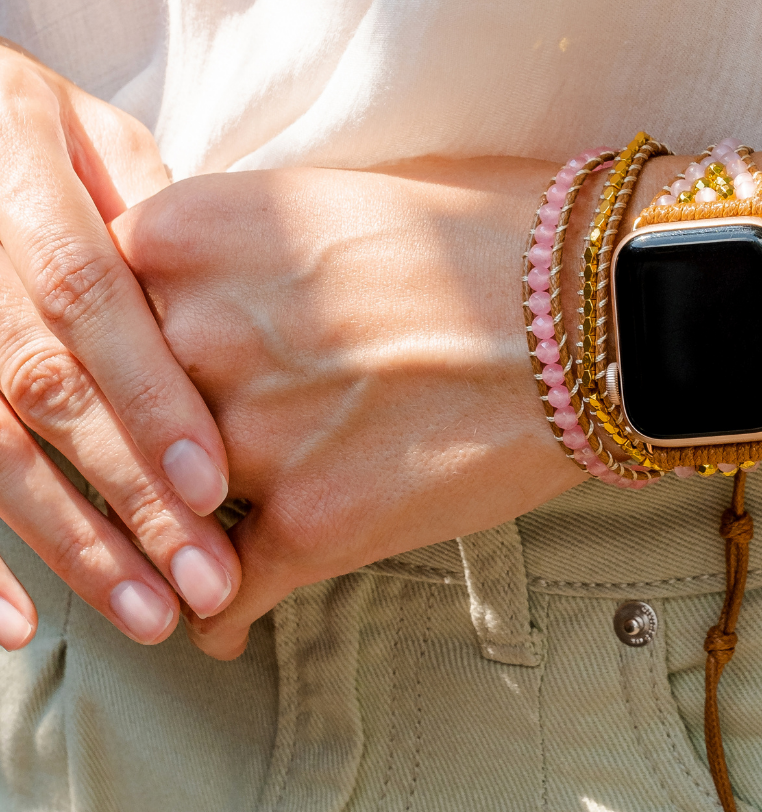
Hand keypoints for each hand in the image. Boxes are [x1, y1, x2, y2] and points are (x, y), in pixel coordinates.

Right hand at [0, 42, 239, 650]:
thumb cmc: (19, 124)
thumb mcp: (85, 129)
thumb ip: (147, 205)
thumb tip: (220, 296)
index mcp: (17, 178)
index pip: (87, 298)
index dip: (144, 392)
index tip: (211, 483)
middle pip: (41, 388)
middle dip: (125, 493)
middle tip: (202, 580)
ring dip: (64, 543)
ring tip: (144, 612)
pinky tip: (15, 625)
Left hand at [111, 160, 583, 658]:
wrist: (605, 309)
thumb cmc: (498, 233)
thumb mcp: (348, 195)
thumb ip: (252, 240)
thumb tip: (218, 283)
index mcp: (196, 232)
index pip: (106, 296)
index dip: (144, 332)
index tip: (161, 359)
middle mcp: (203, 331)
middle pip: (133, 399)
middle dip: (167, 423)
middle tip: (210, 434)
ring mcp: (252, 434)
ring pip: (174, 500)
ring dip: (190, 520)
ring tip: (201, 538)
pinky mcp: (313, 523)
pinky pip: (226, 593)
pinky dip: (220, 610)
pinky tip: (224, 616)